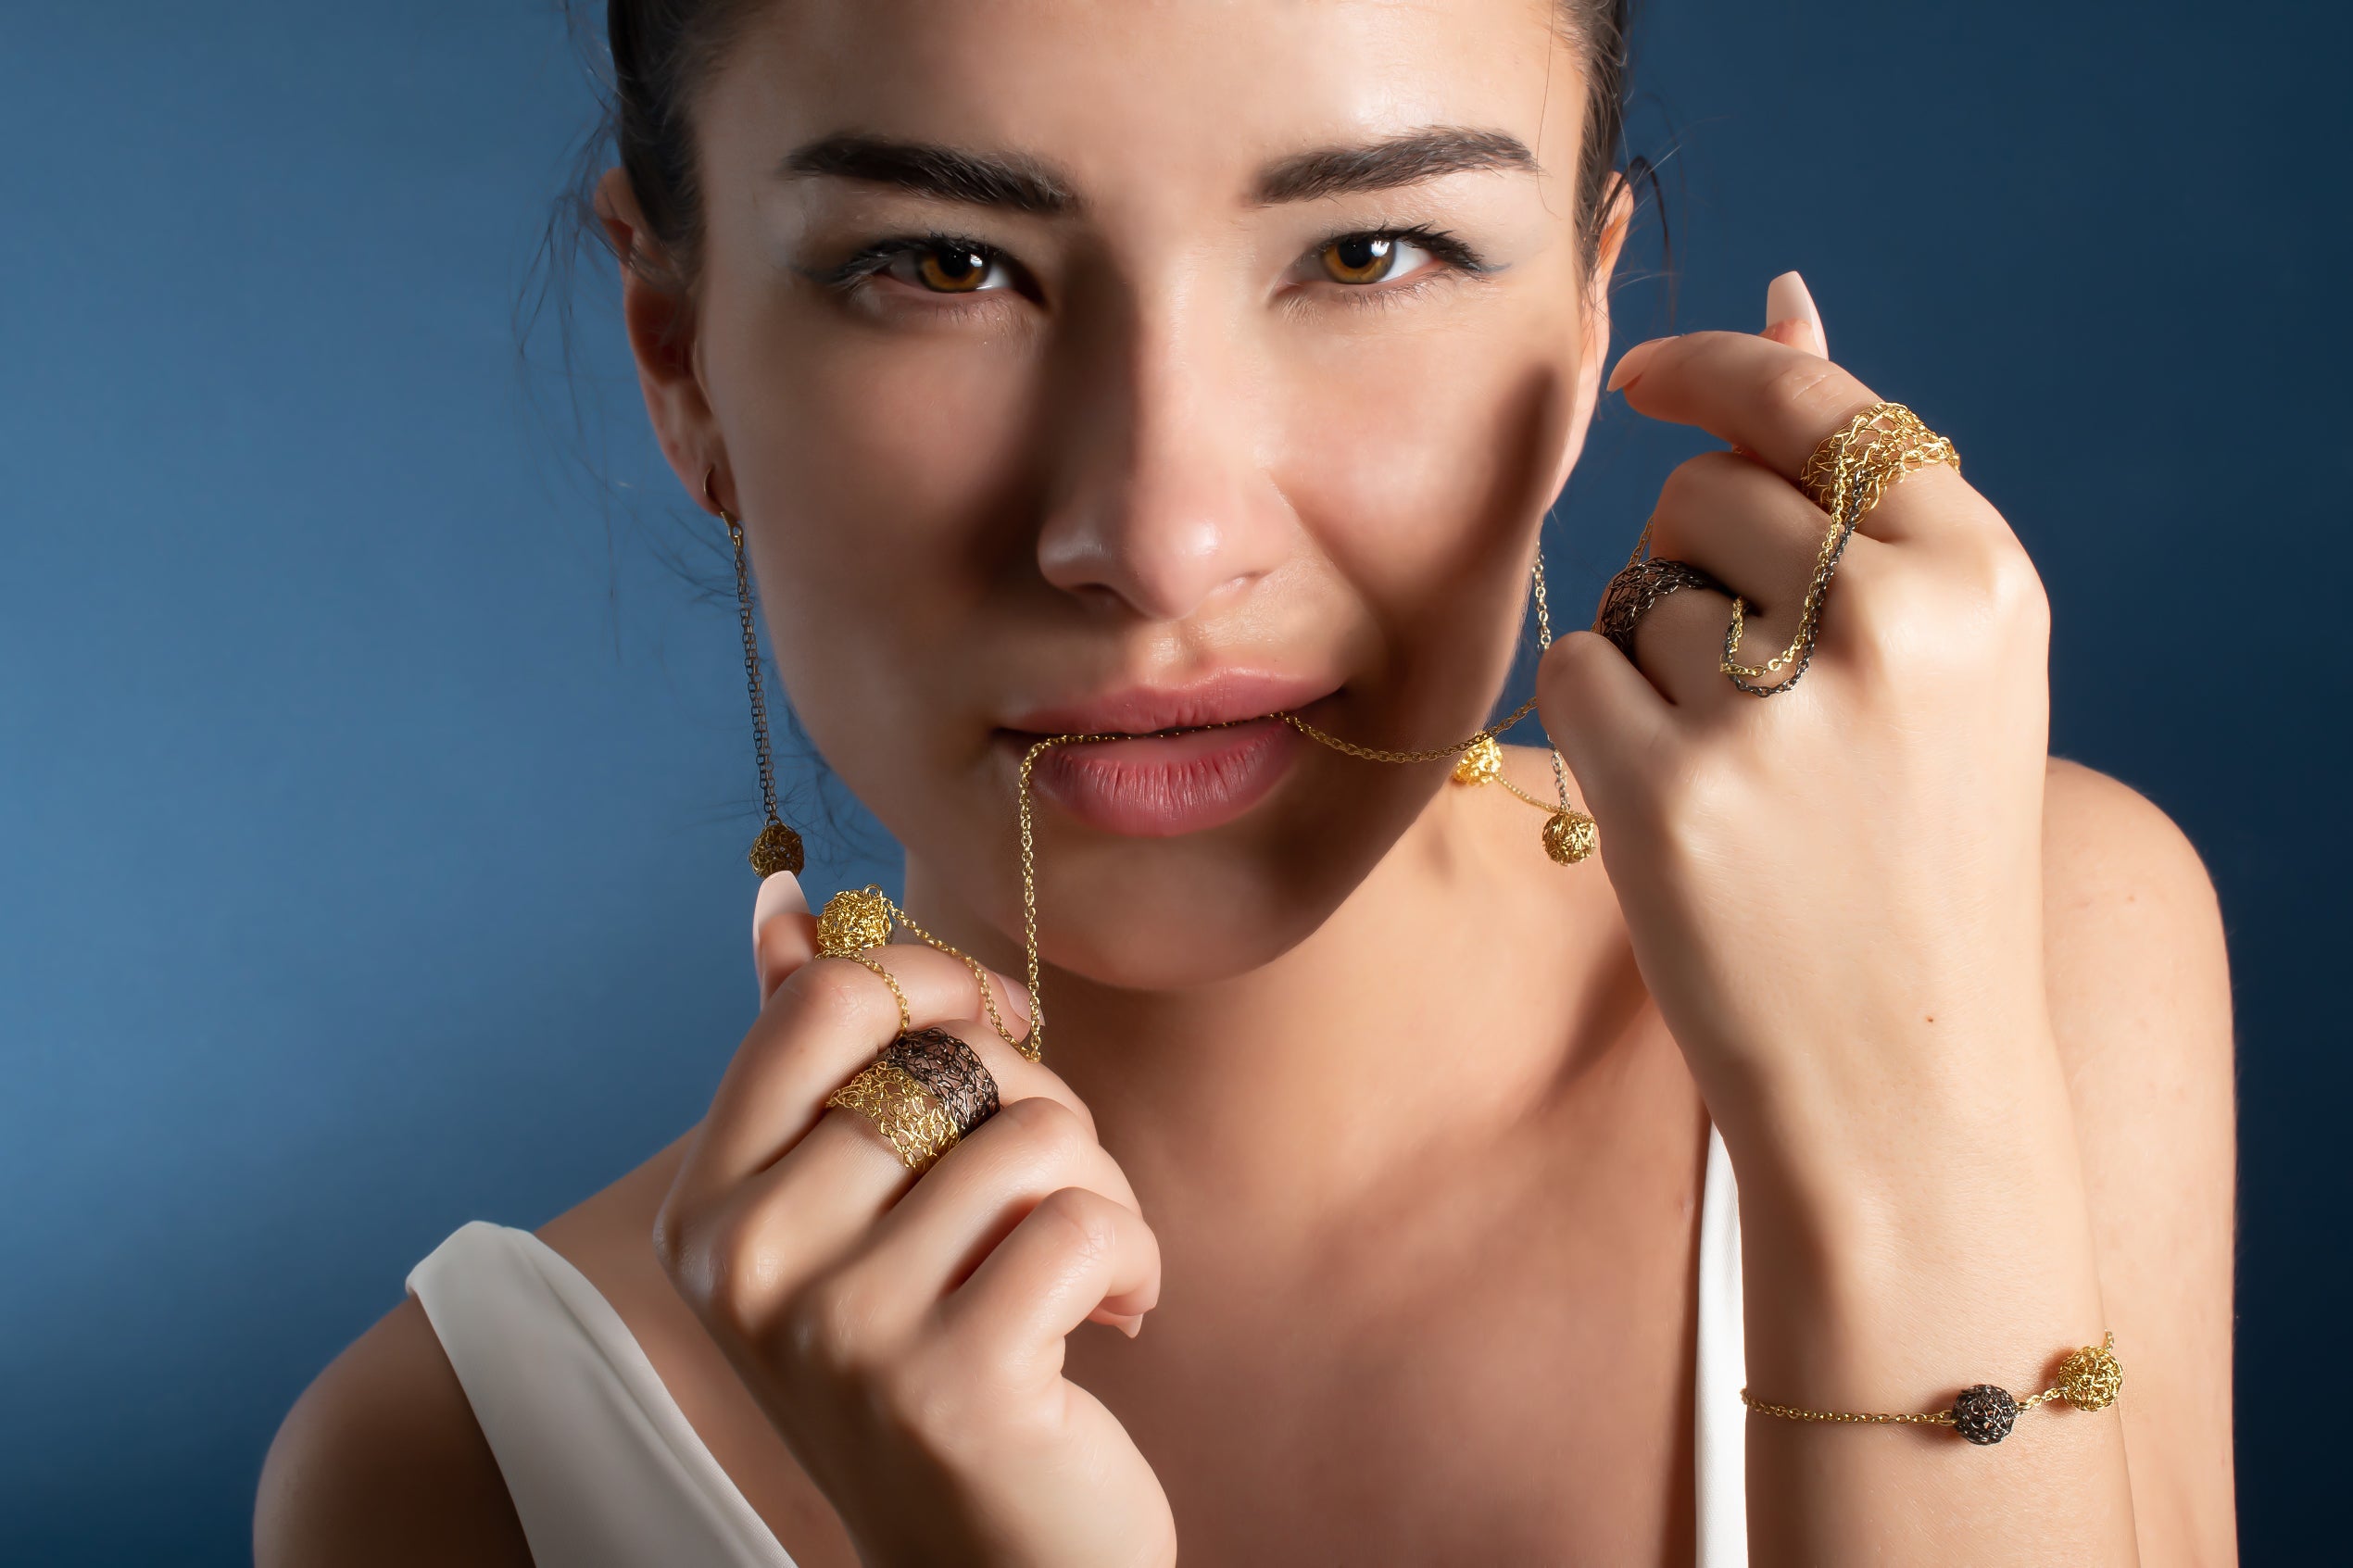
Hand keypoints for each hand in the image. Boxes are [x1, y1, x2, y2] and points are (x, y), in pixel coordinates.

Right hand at [655, 873, 1175, 1567]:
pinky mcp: (950, 1380)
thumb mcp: (849, 1217)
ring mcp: (840, 1327)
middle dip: (1039, 1102)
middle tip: (1047, 1195)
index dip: (939, 985)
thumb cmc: (931, 1366)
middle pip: (947, 1058)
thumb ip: (809, 1062)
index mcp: (708, 1206)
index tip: (995, 1030)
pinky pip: (1085, 1218)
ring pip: (1034, 1132)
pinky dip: (1133, 1258)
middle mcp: (748, 1263)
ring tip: (1082, 1272)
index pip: (826, 1001)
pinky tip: (1112, 1321)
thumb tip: (783, 899)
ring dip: (1101, 1191)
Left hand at [1539, 277, 2058, 1207]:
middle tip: (1761, 688)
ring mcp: (1777, 706)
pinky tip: (1679, 805)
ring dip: (1654, 656)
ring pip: (1632, 588)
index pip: (1815, 402)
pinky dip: (1599, 722)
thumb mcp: (1947, 662)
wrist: (1911, 1075)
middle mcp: (1890, 620)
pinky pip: (1575, 670)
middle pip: (1700, 494)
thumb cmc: (1919, 857)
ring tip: (1746, 770)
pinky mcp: (1669, 790)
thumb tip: (1785, 297)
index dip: (1718, 368)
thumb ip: (1859, 491)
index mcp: (1980, 575)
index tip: (1648, 368)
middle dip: (1690, 560)